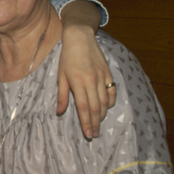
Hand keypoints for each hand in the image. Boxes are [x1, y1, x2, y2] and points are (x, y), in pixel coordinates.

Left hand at [56, 24, 115, 138]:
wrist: (80, 38)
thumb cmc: (67, 57)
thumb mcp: (60, 75)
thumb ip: (62, 94)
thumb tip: (60, 112)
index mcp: (78, 82)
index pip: (83, 107)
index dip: (86, 122)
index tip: (88, 133)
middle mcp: (91, 81)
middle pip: (95, 108)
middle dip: (95, 123)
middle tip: (94, 134)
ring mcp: (102, 77)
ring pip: (104, 101)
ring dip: (102, 115)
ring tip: (98, 124)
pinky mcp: (108, 73)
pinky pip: (112, 91)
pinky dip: (110, 102)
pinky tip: (106, 108)